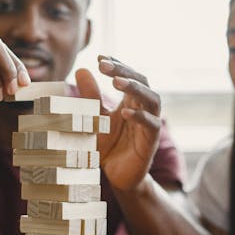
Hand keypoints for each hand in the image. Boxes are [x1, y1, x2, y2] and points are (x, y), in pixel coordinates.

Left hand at [75, 56, 160, 190]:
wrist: (116, 176)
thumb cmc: (108, 146)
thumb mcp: (94, 119)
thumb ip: (90, 97)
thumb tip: (81, 69)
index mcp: (132, 100)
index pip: (130, 75)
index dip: (117, 64)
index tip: (99, 57)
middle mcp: (144, 108)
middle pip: (142, 81)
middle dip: (124, 71)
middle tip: (104, 65)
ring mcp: (150, 125)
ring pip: (152, 99)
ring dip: (136, 89)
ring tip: (117, 82)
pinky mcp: (150, 143)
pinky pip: (151, 126)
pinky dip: (140, 117)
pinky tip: (126, 112)